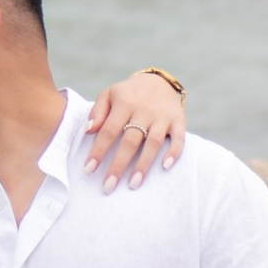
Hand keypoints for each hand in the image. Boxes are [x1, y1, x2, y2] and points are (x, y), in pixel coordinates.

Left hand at [83, 69, 186, 189]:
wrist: (158, 81)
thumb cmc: (128, 94)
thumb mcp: (109, 94)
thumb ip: (97, 111)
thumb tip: (88, 130)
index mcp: (124, 104)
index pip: (109, 130)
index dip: (98, 150)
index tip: (88, 170)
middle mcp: (144, 110)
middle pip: (130, 140)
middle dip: (118, 165)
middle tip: (108, 187)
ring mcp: (162, 116)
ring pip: (153, 142)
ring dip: (143, 164)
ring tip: (133, 184)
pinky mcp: (178, 120)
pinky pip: (178, 137)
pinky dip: (174, 151)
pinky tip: (166, 167)